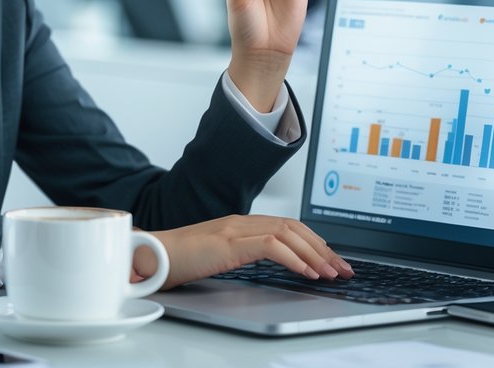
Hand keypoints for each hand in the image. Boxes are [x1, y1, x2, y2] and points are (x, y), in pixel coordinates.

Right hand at [134, 215, 352, 289]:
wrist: (150, 257)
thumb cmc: (176, 260)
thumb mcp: (216, 257)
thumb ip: (240, 254)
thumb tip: (267, 265)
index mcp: (239, 224)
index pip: (287, 226)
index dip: (314, 242)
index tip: (331, 261)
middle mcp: (241, 221)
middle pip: (294, 227)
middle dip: (324, 248)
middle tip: (343, 268)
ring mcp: (235, 229)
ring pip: (288, 233)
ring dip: (315, 254)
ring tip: (331, 273)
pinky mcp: (229, 242)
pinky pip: (271, 246)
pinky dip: (294, 258)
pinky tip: (306, 272)